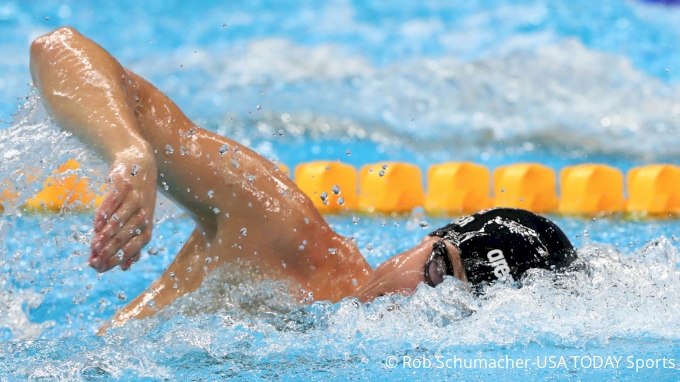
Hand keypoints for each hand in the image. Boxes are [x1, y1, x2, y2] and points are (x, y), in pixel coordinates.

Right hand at [90, 149, 156, 271]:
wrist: (138, 162)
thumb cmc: (135, 197)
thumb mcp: (139, 219)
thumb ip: (132, 242)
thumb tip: (125, 268)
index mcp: (147, 223)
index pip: (137, 244)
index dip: (120, 257)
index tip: (102, 268)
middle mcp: (144, 211)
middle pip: (127, 235)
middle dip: (110, 251)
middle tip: (93, 263)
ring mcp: (134, 197)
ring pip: (120, 220)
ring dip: (106, 235)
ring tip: (94, 247)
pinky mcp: (123, 184)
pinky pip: (114, 200)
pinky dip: (105, 213)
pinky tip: (96, 225)